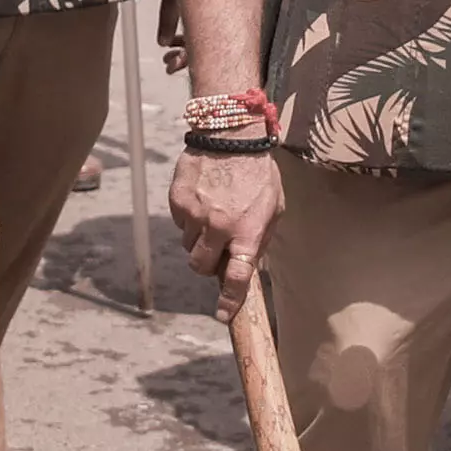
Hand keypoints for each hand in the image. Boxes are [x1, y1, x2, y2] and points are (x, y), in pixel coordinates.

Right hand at [171, 146, 283, 310]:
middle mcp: (219, 226)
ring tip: (213, 212)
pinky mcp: (177, 200)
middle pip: (200, 267)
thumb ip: (261, 238)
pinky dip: (188, 218)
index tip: (223, 316)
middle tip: (216, 249)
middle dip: (206, 264)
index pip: (237, 277)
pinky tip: (203, 198)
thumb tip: (249, 265)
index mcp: (247, 230)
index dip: (229, 301)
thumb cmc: (258, 172)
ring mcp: (195, 214)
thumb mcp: (273, 206)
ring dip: (198, 238)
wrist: (230, 135)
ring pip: (188, 245)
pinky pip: (179, 223)